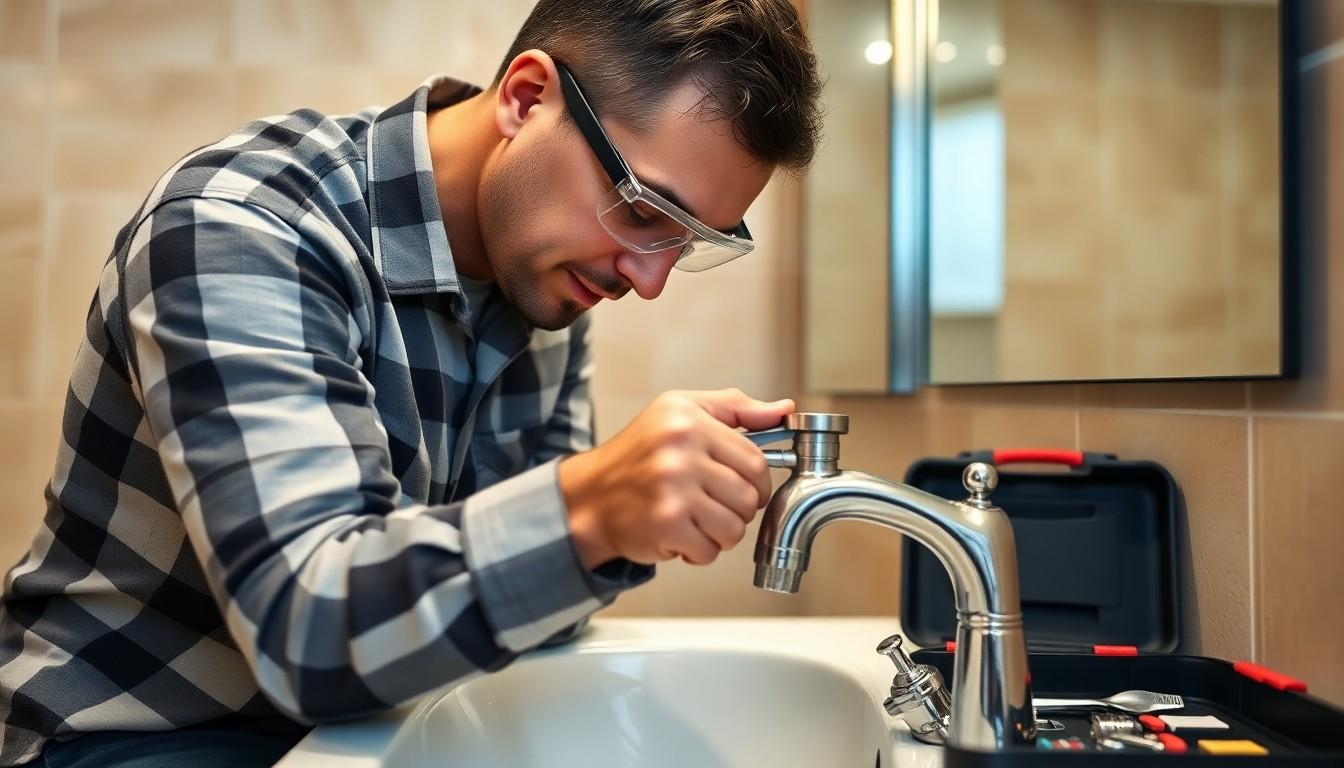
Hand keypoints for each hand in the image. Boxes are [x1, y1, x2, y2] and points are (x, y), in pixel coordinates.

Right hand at [558, 389, 794, 567]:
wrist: (590, 496)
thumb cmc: (639, 453)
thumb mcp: (682, 412)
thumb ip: (736, 408)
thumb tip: (784, 409)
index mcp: (689, 421)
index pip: (755, 460)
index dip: (757, 482)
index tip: (742, 487)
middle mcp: (680, 452)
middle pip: (750, 497)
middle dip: (738, 509)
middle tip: (712, 504)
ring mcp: (673, 490)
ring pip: (735, 527)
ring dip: (720, 533)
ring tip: (696, 520)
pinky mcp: (666, 525)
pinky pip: (710, 550)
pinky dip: (699, 551)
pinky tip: (680, 535)